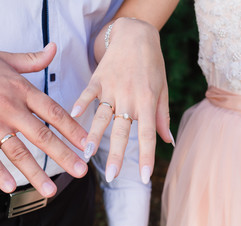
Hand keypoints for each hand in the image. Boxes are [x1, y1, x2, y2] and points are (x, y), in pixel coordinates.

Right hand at [0, 43, 87, 196]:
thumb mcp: (6, 59)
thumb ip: (33, 60)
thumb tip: (54, 49)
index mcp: (21, 91)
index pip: (54, 112)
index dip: (72, 129)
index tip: (86, 143)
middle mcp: (10, 109)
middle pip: (42, 136)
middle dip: (64, 155)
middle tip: (80, 171)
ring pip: (18, 152)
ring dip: (36, 173)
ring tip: (51, 190)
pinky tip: (9, 188)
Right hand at [71, 18, 172, 183]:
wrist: (137, 34)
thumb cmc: (152, 64)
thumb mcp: (163, 88)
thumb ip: (163, 116)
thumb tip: (169, 141)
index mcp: (147, 101)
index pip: (148, 134)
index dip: (146, 156)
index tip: (143, 177)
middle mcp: (129, 97)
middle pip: (122, 131)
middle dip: (116, 155)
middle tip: (110, 176)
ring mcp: (112, 88)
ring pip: (101, 116)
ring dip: (93, 135)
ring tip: (85, 153)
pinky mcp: (98, 79)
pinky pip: (88, 93)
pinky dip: (80, 103)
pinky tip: (71, 115)